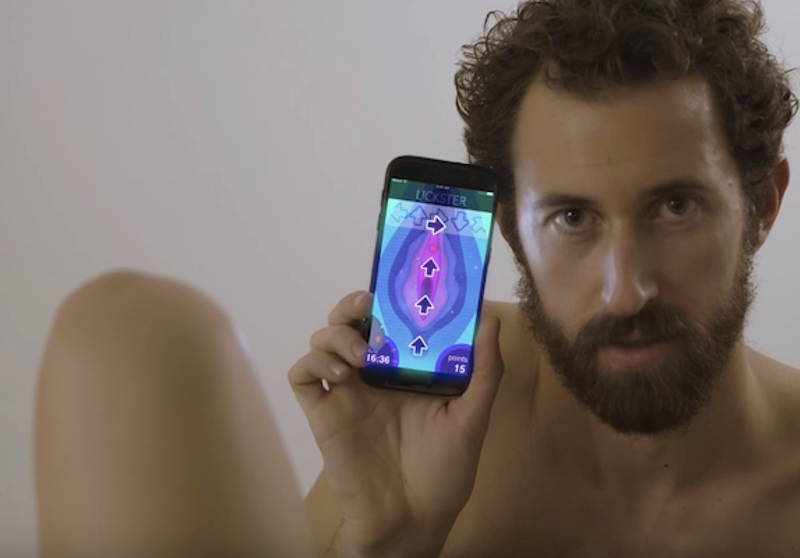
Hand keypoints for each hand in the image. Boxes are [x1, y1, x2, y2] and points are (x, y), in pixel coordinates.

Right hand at [289, 291, 503, 557]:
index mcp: (408, 371)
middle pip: (352, 321)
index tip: (401, 284)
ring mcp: (347, 394)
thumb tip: (491, 321)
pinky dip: (313, 363)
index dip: (391, 298)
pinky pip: (302, 377)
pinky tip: (341, 373)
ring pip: (323, 341)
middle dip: (354, 304)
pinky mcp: (324, 416)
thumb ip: (485, 371)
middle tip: (370, 306)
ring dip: (336, 334)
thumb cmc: (445, 472)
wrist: (413, 521)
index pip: (393, 321)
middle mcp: (375, 376)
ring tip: (361, 353)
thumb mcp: (474, 418)